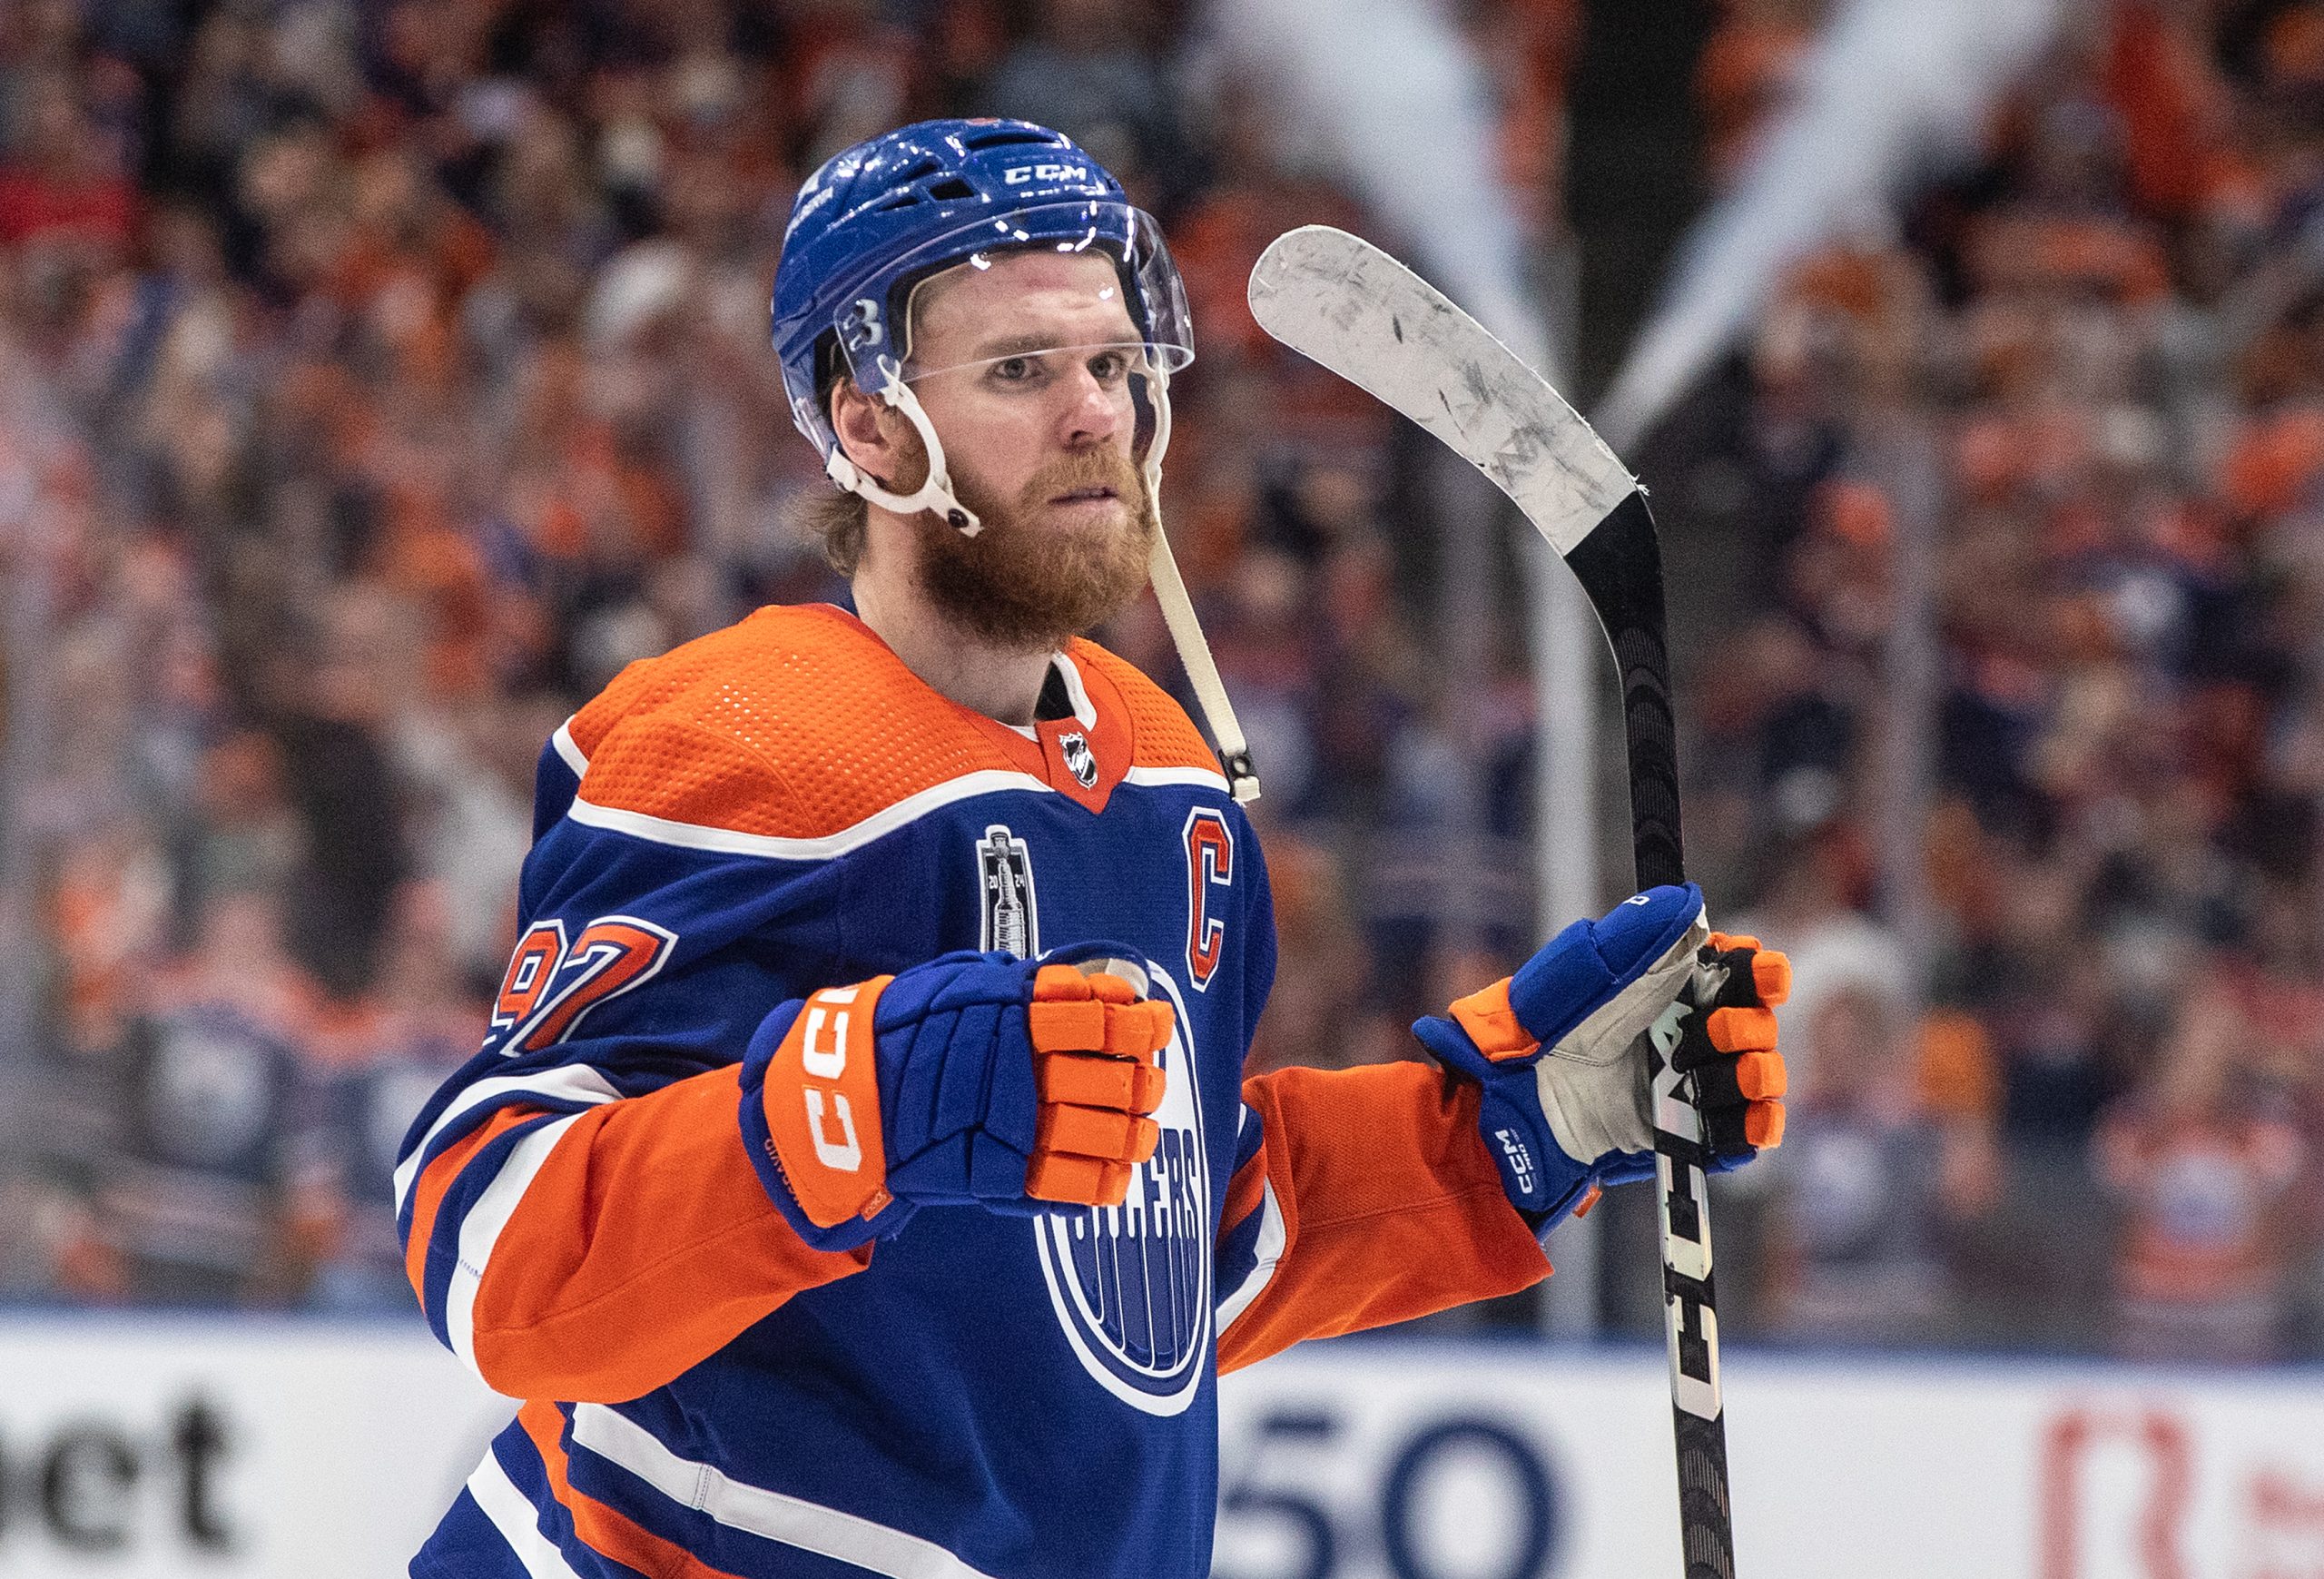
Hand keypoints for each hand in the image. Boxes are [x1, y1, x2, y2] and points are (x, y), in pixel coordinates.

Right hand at [741, 946, 1173, 1249]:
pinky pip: (1073, 1186)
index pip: (1097, 1020)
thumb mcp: (961, 984)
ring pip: (1105, 1133)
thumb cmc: (905, 1031)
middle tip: (1149, 1080)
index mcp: (1013, 1019)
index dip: (1136, 1024)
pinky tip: (1118, 1171)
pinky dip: (1105, 1181)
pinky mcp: (1003, 1176)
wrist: (847, 1096)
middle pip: (1114, 1079)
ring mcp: (1015, 1127)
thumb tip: (1081, 986)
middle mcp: (1022, 1073)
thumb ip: (1020, 984)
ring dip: (1135, 1132)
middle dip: (1142, 1081)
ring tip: (1142, 1129)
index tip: (1154, 1022)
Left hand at [1410, 886, 1787, 1228]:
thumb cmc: (1543, 1026)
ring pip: (1761, 1077)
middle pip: (1760, 1024)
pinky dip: (1755, 1127)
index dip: (1762, 971)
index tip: (1758, 972)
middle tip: (1708, 1029)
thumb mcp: (1583, 972)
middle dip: (1746, 1025)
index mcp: (1677, 988)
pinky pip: (1747, 1135)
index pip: (1746, 972)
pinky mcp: (1690, 1135)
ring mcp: (1695, 1086)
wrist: (1517, 1100)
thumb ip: (1634, 933)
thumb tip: (1688, 899)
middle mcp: (1694, 1034)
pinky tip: (1740, 1118)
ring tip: (1698, 1074)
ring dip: (1750, 1073)